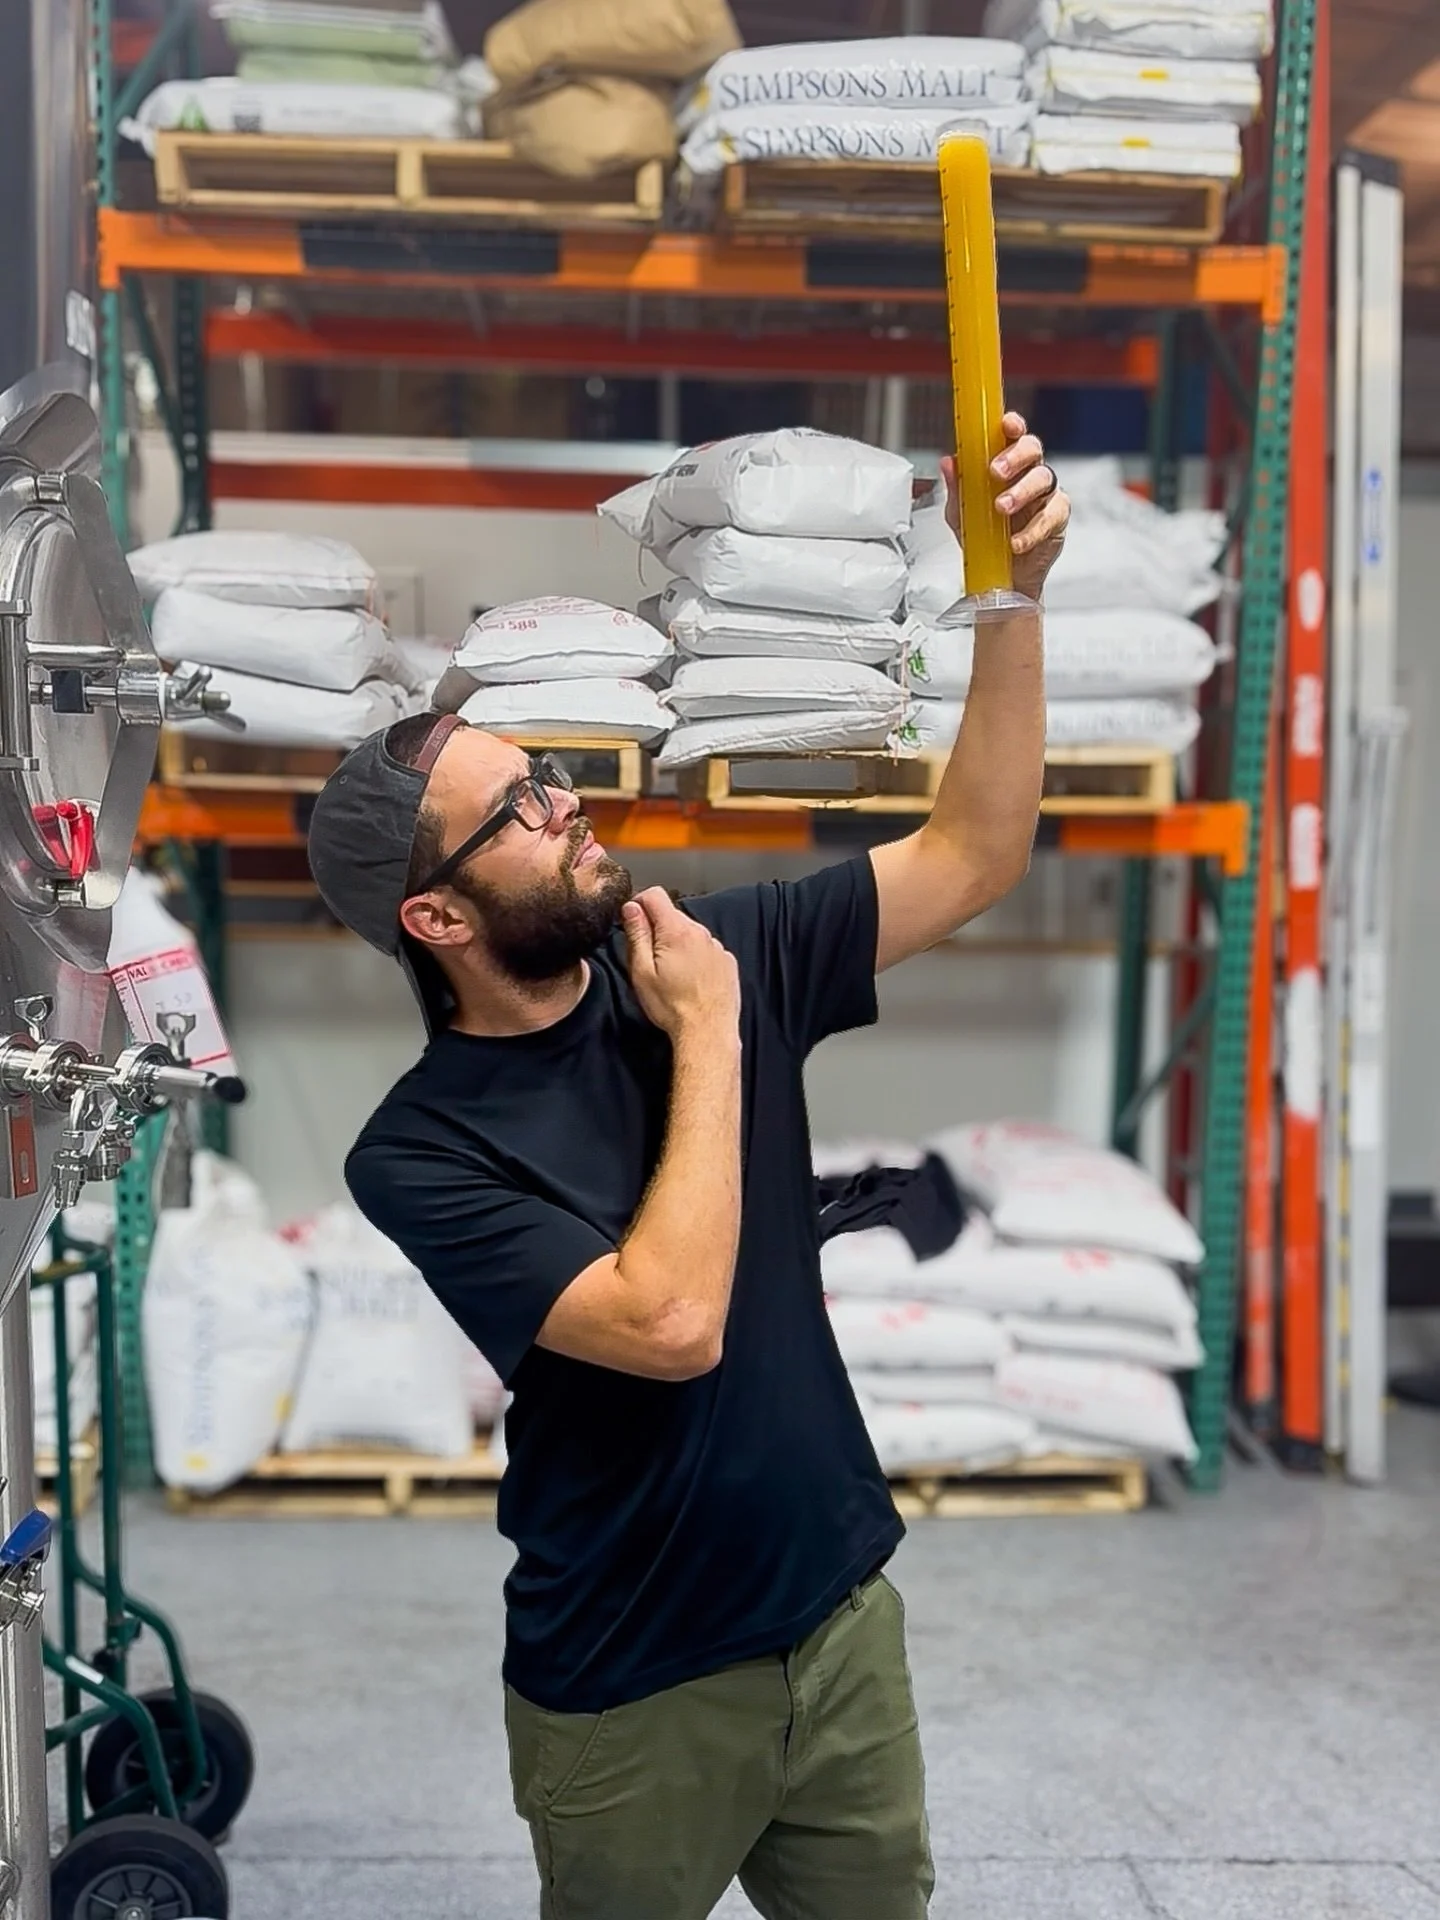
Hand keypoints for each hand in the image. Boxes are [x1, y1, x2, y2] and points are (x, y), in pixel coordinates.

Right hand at [622, 888, 740, 1041]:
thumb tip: (631, 908)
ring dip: (677, 944)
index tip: (633, 922)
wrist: (707, 1032)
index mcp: (677, 931)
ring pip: (690, 933)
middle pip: (672, 915)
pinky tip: (690, 980)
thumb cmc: (672, 1007)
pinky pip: (706, 949)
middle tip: (650, 960)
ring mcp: (717, 947)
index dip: (639, 904)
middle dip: (658, 929)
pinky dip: (695, 957)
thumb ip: (637, 935)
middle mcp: (701, 933)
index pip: (655, 895)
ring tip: (672, 975)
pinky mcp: (727, 961)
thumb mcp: (642, 972)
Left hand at [941, 410, 1069, 602]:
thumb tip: (948, 463)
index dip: (1012, 425)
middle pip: (1033, 449)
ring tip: (1001, 508)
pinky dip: (1031, 531)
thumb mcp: (961, 514)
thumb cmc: (985, 536)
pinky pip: (1050, 517)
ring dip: (1021, 491)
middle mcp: (1029, 474)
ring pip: (1043, 479)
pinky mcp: (1057, 520)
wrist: (1002, 576)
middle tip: (996, 471)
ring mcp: (1046, 495)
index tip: (1005, 423)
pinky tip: (1015, 542)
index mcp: (1008, 465)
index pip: (1013, 436)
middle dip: (1015, 455)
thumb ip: (957, 489)